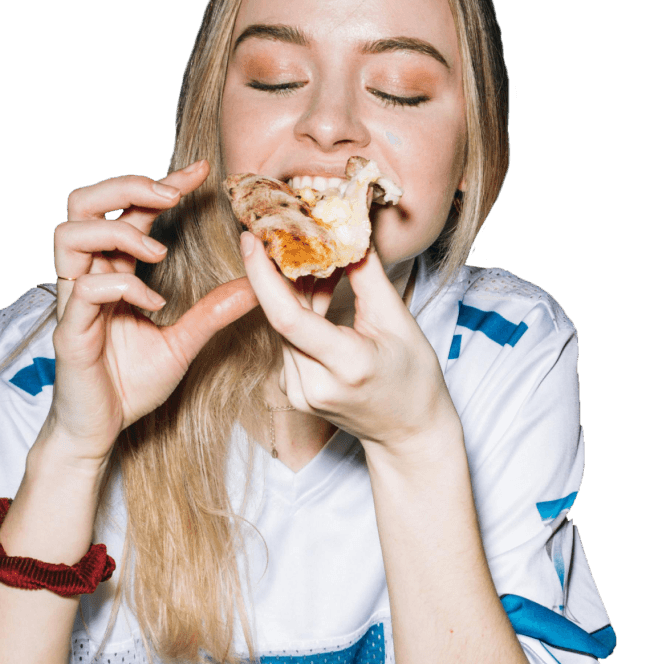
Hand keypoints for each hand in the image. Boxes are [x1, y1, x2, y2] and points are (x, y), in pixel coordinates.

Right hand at [45, 161, 257, 460]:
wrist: (100, 433)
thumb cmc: (128, 386)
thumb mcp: (182, 344)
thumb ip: (211, 313)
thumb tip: (255, 285)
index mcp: (110, 273)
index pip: (127, 210)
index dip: (161, 183)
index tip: (199, 172)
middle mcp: (86, 278)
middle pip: (82, 203)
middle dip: (126, 186)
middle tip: (170, 194)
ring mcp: (73, 302)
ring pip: (69, 233)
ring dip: (119, 232)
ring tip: (158, 253)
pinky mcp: (68, 330)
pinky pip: (85, 289)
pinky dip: (124, 287)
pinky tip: (153, 305)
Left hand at [239, 231, 457, 449]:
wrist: (408, 433)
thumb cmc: (413, 379)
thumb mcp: (398, 322)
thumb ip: (366, 275)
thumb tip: (345, 230)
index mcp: (345, 366)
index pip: (287, 318)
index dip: (262, 277)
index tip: (251, 240)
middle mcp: (313, 385)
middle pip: (281, 317)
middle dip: (282, 272)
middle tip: (287, 232)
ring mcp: (299, 393)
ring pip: (282, 327)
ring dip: (293, 290)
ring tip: (315, 260)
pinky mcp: (294, 392)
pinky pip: (288, 341)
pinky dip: (299, 312)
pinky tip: (316, 289)